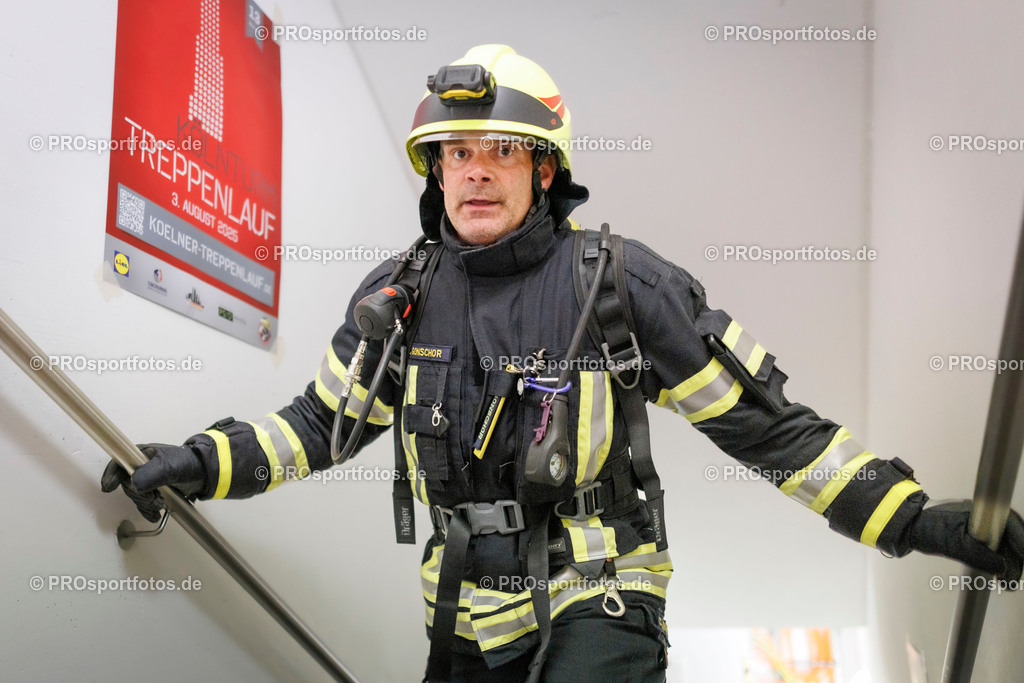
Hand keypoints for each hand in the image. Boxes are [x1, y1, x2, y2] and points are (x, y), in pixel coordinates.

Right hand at [100, 444, 207, 521]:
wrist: (205, 474)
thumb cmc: (189, 463)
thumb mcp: (170, 466)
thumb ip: (151, 474)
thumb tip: (134, 484)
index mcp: (141, 454)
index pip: (119, 463)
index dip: (111, 474)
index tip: (108, 487)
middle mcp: (141, 466)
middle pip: (128, 484)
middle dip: (140, 495)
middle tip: (155, 499)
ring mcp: (147, 479)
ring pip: (136, 495)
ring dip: (146, 504)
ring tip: (160, 505)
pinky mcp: (153, 490)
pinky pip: (143, 503)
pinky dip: (148, 510)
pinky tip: (154, 514)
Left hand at [909, 500, 1023, 580]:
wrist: (909, 526)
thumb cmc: (929, 528)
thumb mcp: (956, 545)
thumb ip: (981, 557)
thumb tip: (1003, 568)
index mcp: (983, 512)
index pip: (1012, 525)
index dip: (1021, 542)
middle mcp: (983, 517)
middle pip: (1009, 538)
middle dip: (1015, 559)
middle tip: (1013, 581)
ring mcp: (978, 526)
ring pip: (1001, 545)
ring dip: (1007, 563)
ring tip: (1007, 584)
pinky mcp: (972, 536)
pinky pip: (991, 548)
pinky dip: (996, 562)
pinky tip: (998, 576)